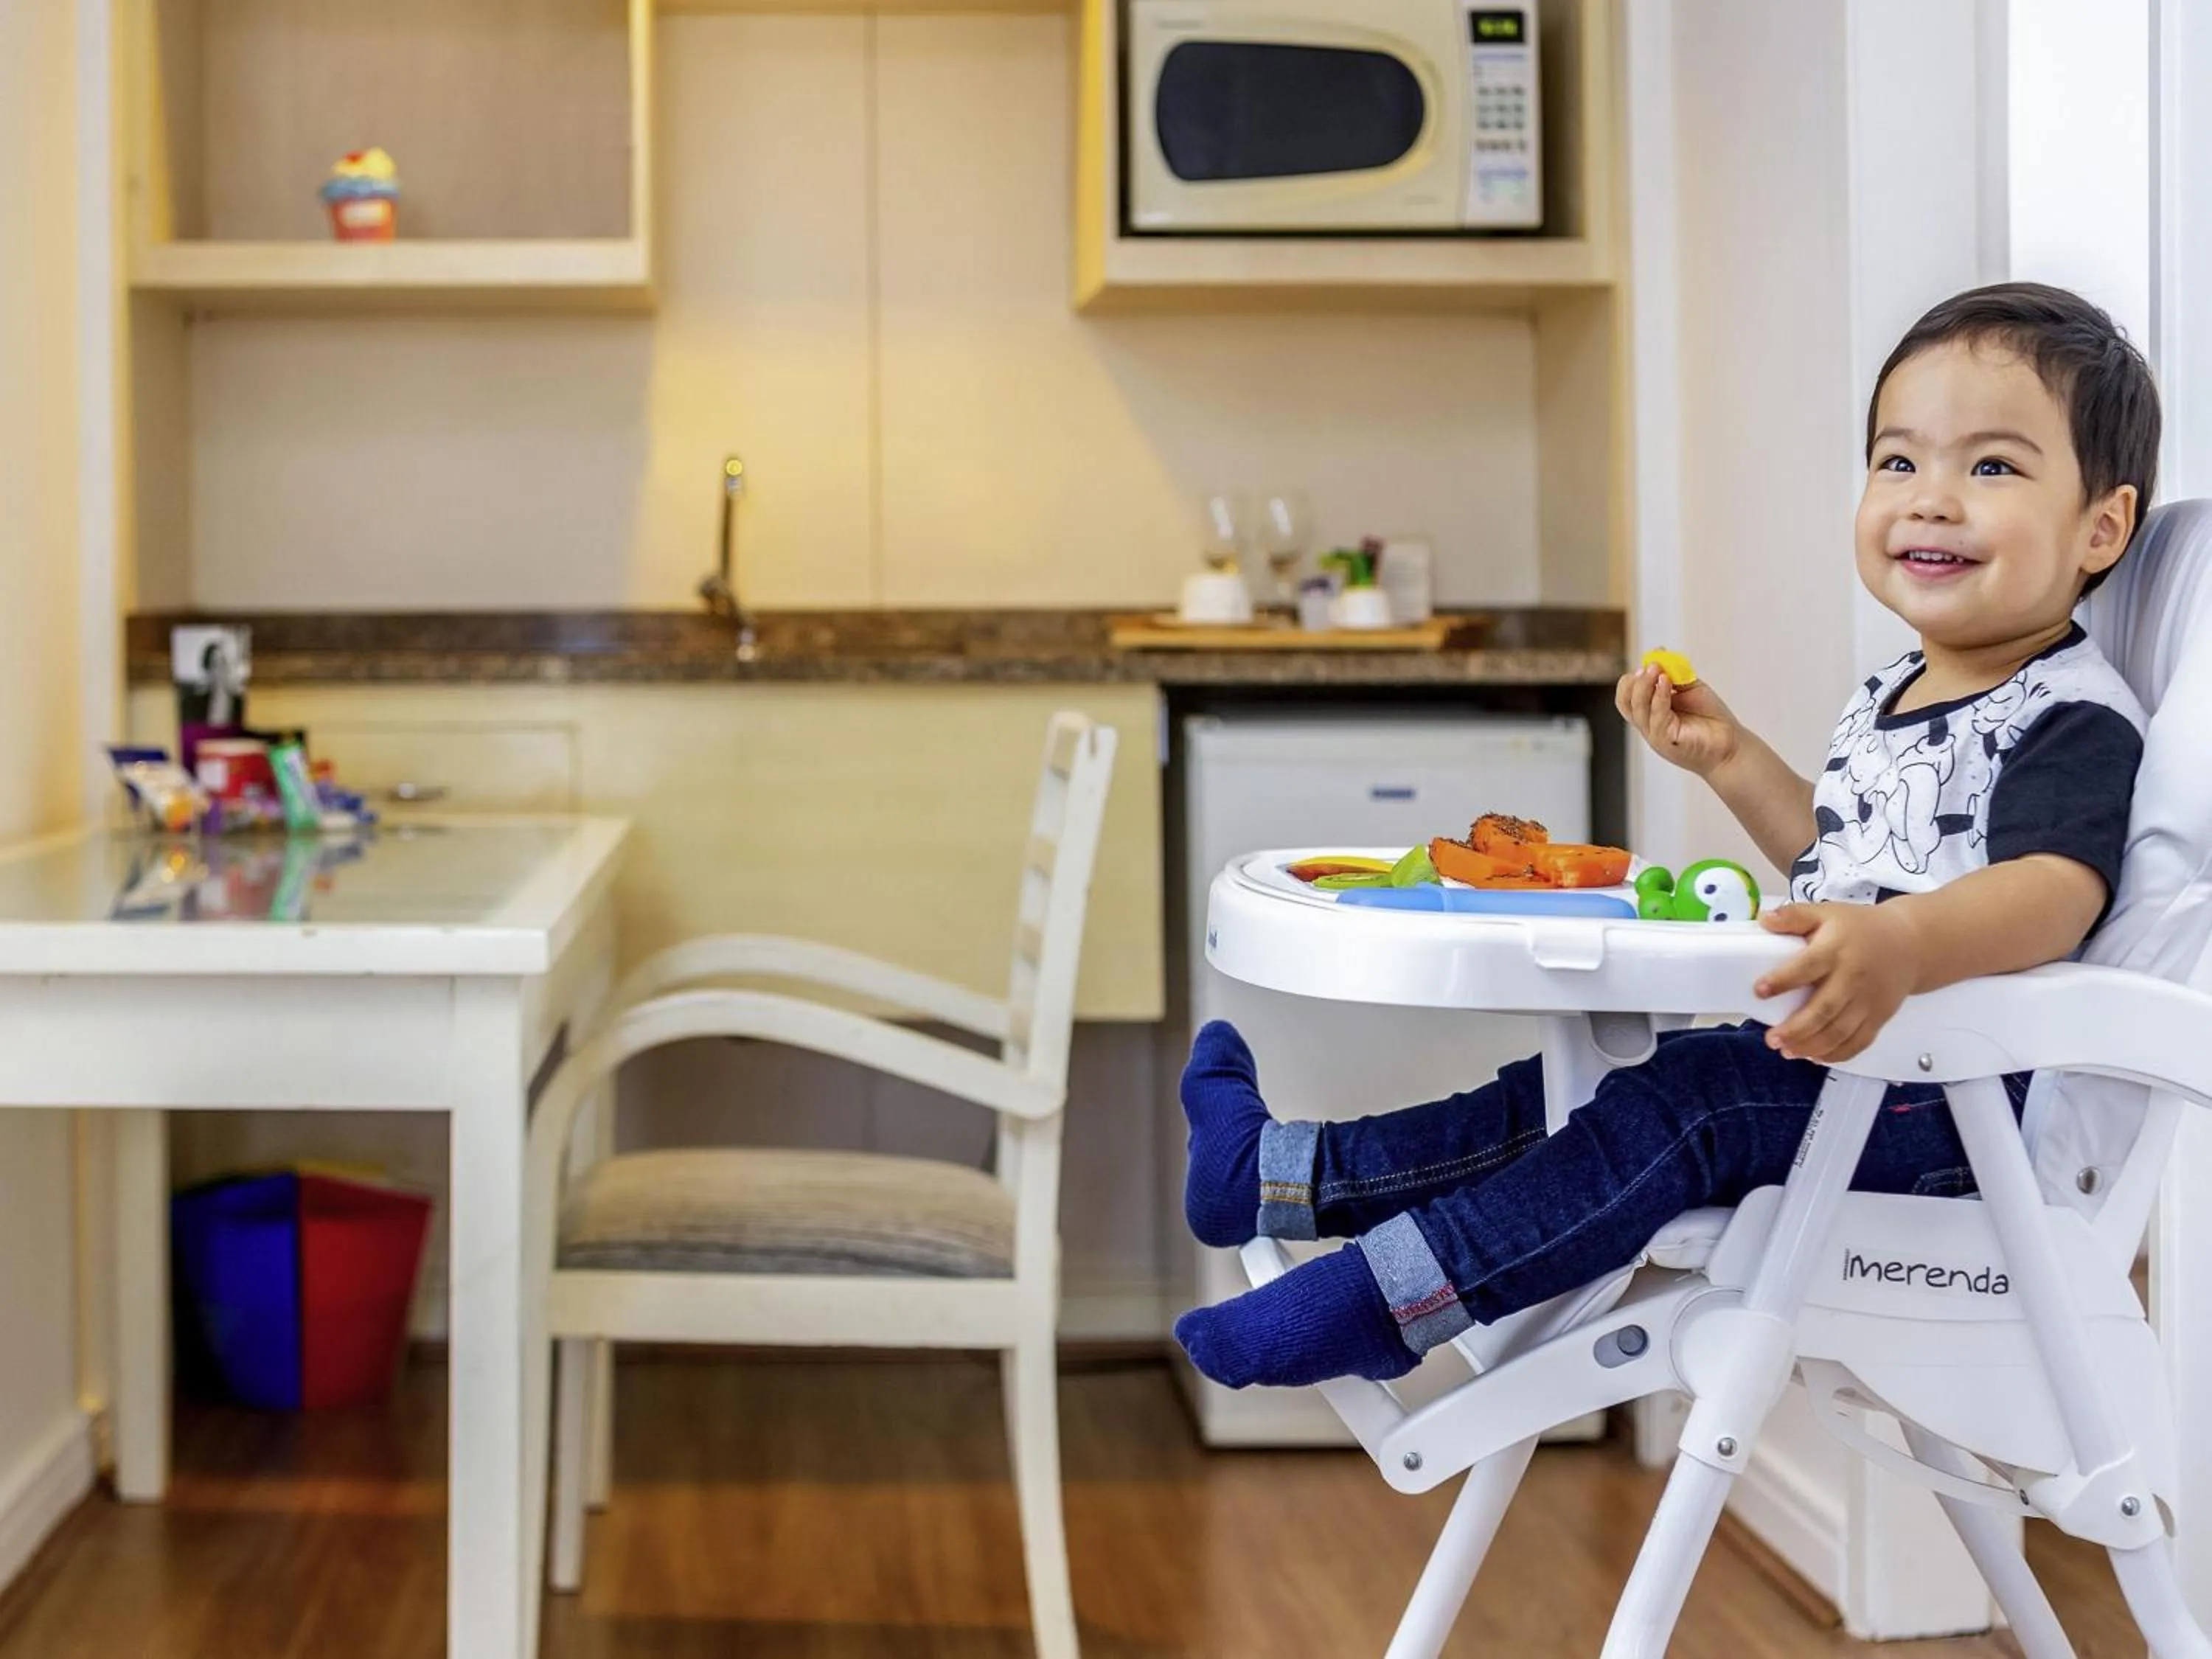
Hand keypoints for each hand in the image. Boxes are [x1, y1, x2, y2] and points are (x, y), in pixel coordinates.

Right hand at [1616, 664, 1741, 777]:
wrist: (1732, 744)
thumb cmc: (1711, 718)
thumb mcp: (1690, 688)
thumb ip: (1674, 674)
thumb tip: (1658, 652)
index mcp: (1650, 713)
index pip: (1627, 696)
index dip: (1633, 679)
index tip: (1650, 662)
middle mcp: (1649, 725)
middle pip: (1626, 702)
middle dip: (1635, 681)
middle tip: (1650, 665)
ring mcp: (1655, 734)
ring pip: (1638, 709)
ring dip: (1645, 685)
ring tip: (1657, 669)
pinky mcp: (1667, 740)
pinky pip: (1657, 717)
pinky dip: (1659, 697)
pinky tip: (1667, 682)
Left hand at [1754, 903, 1919, 1062]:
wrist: (1909, 944)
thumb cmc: (1861, 929)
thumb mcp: (1826, 913)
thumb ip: (1794, 916)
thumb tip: (1763, 919)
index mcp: (1836, 949)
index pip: (1807, 967)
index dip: (1783, 980)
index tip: (1760, 991)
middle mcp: (1853, 978)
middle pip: (1824, 1009)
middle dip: (1796, 1029)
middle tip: (1771, 1039)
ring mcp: (1868, 1001)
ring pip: (1840, 1032)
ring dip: (1811, 1046)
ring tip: (1787, 1050)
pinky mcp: (1879, 1017)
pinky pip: (1859, 1042)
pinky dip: (1837, 1054)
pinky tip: (1814, 1056)